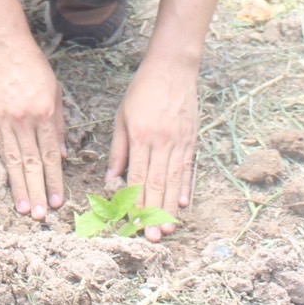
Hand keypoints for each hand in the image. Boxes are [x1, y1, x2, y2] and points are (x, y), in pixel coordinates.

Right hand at [0, 43, 65, 219]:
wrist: (3, 46)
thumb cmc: (33, 66)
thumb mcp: (55, 91)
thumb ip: (59, 124)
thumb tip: (60, 155)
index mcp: (46, 112)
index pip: (51, 154)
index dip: (54, 180)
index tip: (58, 201)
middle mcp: (26, 119)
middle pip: (33, 163)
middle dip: (38, 191)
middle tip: (41, 216)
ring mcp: (6, 120)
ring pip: (16, 161)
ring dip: (21, 187)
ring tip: (25, 209)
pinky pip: (2, 148)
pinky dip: (8, 169)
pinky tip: (11, 184)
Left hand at [106, 63, 199, 241]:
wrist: (173, 68)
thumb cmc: (142, 90)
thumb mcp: (122, 116)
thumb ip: (118, 150)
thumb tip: (112, 180)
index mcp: (140, 136)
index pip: (138, 176)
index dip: (135, 202)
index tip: (132, 222)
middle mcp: (161, 142)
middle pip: (157, 183)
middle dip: (154, 212)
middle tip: (152, 236)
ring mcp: (179, 141)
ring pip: (174, 180)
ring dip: (170, 206)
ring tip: (168, 227)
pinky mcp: (192, 139)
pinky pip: (188, 168)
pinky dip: (186, 186)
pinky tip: (184, 203)